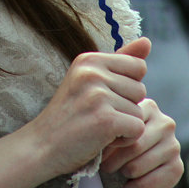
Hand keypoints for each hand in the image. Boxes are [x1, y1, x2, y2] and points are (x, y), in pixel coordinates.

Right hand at [23, 38, 150, 177]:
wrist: (40, 146)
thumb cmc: (69, 115)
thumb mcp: (90, 82)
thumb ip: (120, 60)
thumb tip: (147, 41)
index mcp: (89, 59)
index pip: (138, 66)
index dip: (127, 88)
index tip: (103, 99)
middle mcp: (92, 73)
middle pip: (141, 90)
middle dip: (126, 108)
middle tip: (97, 116)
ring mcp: (98, 96)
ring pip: (139, 111)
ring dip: (124, 125)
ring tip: (97, 128)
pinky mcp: (105, 120)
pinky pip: (137, 129)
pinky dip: (125, 140)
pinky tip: (103, 140)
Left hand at [101, 97, 182, 187]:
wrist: (132, 164)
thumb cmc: (117, 142)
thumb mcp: (112, 129)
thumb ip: (109, 128)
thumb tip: (101, 143)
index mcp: (148, 107)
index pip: (126, 126)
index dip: (109, 143)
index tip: (99, 150)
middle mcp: (165, 123)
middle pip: (134, 147)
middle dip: (114, 161)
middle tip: (105, 167)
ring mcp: (174, 145)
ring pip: (138, 166)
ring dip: (124, 174)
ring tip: (118, 173)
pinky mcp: (178, 167)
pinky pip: (152, 182)